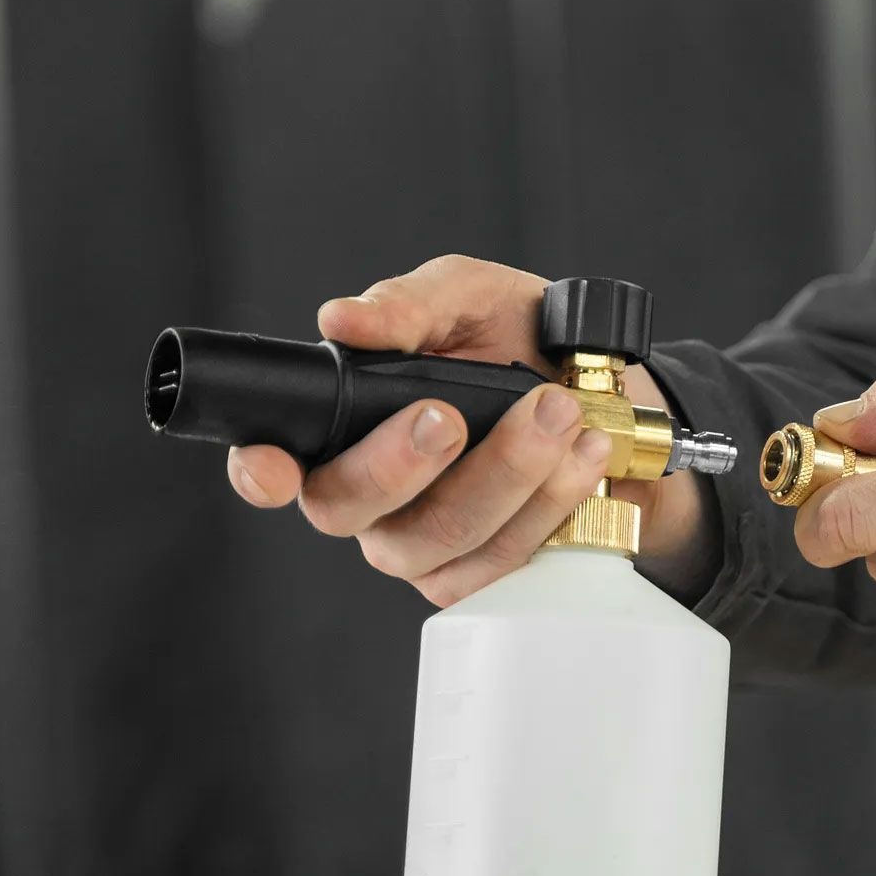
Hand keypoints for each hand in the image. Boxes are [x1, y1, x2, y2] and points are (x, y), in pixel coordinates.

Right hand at [225, 255, 708, 604]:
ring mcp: (425, 546)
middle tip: (452, 414)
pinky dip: (550, 501)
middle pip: (350, 508)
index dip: (261, 472)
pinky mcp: (483, 576)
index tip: (273, 466)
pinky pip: (501, 560)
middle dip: (404, 460)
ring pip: (440, 535)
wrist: (615, 400)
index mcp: (344, 428)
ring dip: (506, 471)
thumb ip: (409, 306)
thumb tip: (344, 318)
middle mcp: (371, 498)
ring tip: (559, 411)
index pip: (275, 462)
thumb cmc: (524, 345)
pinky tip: (583, 455)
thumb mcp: (470, 299)